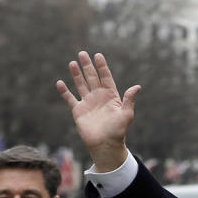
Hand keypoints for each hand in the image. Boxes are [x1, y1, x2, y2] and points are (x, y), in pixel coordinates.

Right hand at [56, 51, 139, 171]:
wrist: (105, 145)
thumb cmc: (118, 131)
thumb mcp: (126, 114)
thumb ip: (129, 99)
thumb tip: (137, 86)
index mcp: (111, 96)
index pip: (106, 78)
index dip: (102, 67)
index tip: (98, 56)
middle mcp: (99, 97)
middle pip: (92, 78)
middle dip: (87, 66)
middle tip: (82, 53)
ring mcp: (88, 103)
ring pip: (81, 85)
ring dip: (76, 74)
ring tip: (73, 63)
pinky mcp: (78, 111)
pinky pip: (70, 98)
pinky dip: (65, 91)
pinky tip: (60, 82)